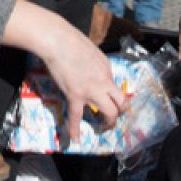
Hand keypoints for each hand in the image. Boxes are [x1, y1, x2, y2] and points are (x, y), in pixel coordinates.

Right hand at [33, 13, 127, 139]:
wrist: (58, 40)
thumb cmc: (71, 41)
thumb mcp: (92, 52)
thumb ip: (96, 66)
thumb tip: (92, 74)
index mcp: (107, 69)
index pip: (115, 86)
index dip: (113, 95)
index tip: (110, 100)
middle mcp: (105, 81)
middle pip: (122, 102)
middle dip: (120, 112)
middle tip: (114, 117)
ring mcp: (91, 90)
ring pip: (110, 111)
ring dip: (109, 122)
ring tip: (104, 128)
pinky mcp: (75, 95)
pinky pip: (76, 116)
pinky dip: (76, 130)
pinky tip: (76, 139)